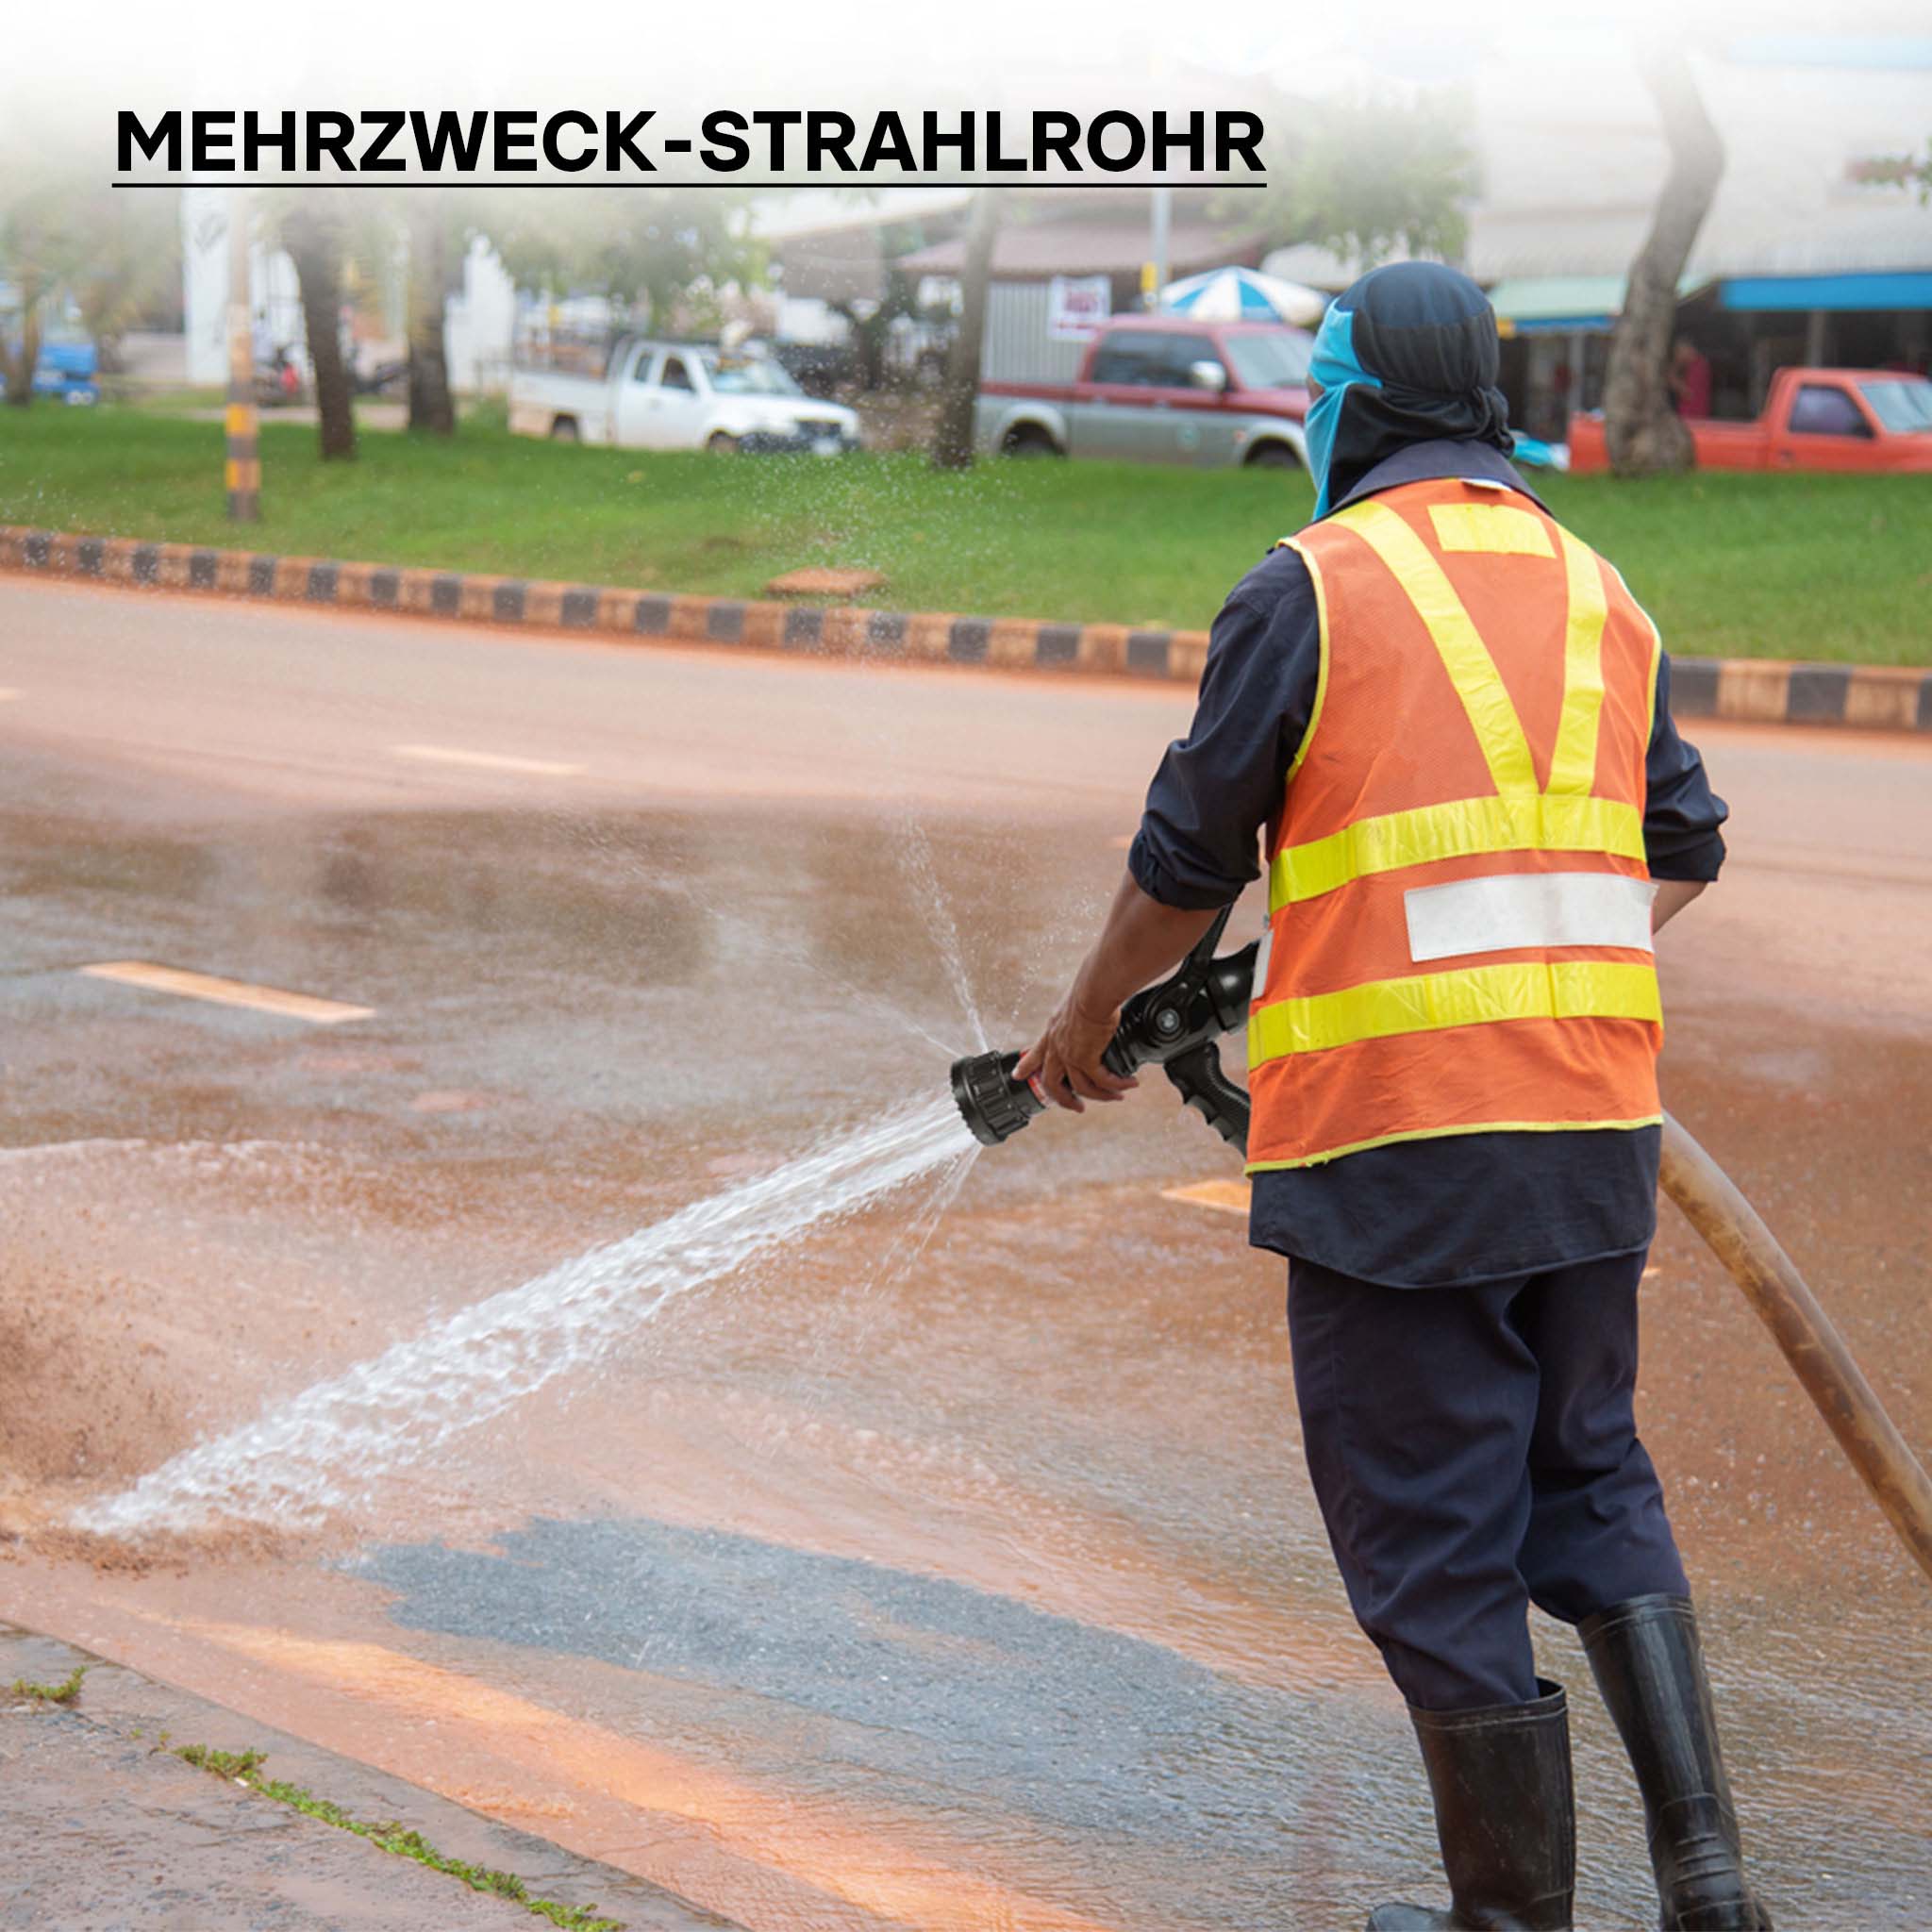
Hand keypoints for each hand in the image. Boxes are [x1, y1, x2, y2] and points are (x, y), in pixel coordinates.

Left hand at [1013, 989, 1137, 1112]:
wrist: (1094, 990)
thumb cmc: (1089, 989)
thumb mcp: (1075, 1003)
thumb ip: (1079, 1015)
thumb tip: (1094, 1014)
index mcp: (1052, 1032)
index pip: (1034, 1053)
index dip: (1025, 1067)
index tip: (1017, 1076)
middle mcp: (1057, 1047)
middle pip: (1051, 1083)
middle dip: (1063, 1099)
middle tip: (1077, 1107)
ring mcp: (1069, 1055)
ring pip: (1081, 1088)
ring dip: (1100, 1096)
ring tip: (1115, 1097)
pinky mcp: (1086, 1059)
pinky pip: (1101, 1080)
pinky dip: (1116, 1085)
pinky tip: (1128, 1084)